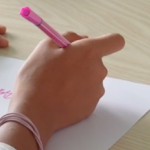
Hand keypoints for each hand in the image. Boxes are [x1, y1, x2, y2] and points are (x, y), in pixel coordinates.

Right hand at [8, 32, 125, 143]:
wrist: (33, 112)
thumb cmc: (37, 76)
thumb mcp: (47, 46)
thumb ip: (69, 37)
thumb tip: (82, 39)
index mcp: (89, 52)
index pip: (115, 41)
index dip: (107, 42)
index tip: (93, 46)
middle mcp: (98, 70)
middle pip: (96, 61)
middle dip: (82, 62)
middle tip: (60, 68)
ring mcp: (97, 90)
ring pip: (91, 79)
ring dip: (79, 79)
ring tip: (57, 85)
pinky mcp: (92, 107)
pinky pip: (87, 95)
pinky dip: (77, 94)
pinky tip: (60, 98)